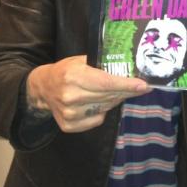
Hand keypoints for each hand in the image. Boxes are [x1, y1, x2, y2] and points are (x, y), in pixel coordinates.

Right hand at [26, 55, 149, 132]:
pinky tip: (97, 102)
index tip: (144, 86)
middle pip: (109, 96)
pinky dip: (102, 111)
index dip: (127, 85)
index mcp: (74, 76)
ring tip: (112, 92)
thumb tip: (129, 67)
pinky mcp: (69, 125)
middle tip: (139, 87)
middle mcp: (70, 96)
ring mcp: (69, 113)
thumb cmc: (66, 71)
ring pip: (105, 108)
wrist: (43, 88)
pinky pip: (97, 120)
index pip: (106, 83)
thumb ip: (101, 64)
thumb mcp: (81, 60)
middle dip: (127, 91)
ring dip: (114, 100)